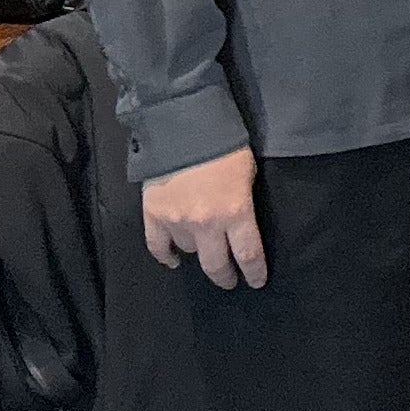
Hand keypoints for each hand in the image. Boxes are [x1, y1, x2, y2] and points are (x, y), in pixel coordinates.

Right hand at [141, 148, 267, 289]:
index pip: (248, 255)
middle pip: (216, 264)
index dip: (254, 272)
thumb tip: (241, 221)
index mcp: (235, 213)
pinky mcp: (153, 215)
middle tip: (230, 281)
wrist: (183, 128)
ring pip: (189, 251)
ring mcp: (176, 222)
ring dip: (198, 252)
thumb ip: (244, 202)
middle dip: (225, 277)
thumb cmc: (225, 147)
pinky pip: (157, 246)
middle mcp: (206, 224)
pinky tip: (173, 261)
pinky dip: (165, 256)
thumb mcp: (248, 175)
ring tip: (203, 250)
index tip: (257, 282)